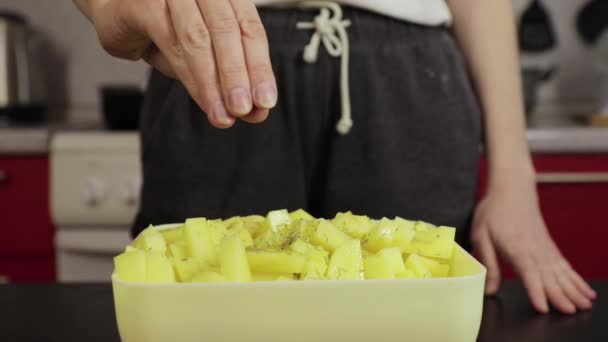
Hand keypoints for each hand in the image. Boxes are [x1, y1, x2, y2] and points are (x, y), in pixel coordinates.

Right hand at [87, 0, 276, 126]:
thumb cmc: (159, 26)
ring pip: (200, 38)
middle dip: (239, 76)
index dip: (260, 67)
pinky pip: (171, 41)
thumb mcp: (200, 55)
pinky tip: (201, 97)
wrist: (110, 9)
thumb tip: (255, 110)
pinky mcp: (146, 1)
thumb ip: (227, 79)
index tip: (265, 101)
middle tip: (244, 109)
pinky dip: (189, 74)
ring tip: (222, 113)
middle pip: (230, 31)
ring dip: (213, 81)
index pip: (250, 29)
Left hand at [471, 176, 596, 313]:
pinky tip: (585, 291)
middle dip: (560, 296)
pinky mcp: (550, 248)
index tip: (542, 307)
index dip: (535, 291)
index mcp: (516, 248)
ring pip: (561, 273)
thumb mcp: (480, 235)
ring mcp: (545, 249)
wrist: (512, 190)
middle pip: (549, 277)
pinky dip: (576, 279)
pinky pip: (565, 267)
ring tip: (585, 305)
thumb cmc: (493, 211)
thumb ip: (488, 263)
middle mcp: (535, 251)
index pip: (528, 273)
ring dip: (573, 290)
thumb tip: (488, 290)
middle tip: (571, 312)